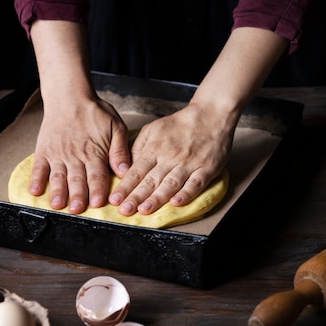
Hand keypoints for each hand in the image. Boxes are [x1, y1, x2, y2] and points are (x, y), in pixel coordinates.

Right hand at [29, 94, 130, 212]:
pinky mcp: (44, 151)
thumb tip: (125, 171)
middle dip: (77, 196)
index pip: (97, 175)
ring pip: (58, 176)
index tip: (97, 203)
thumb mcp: (116, 126)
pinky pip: (39, 167)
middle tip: (76, 210)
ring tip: (57, 205)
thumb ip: (120, 150)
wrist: (69, 96)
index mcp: (94, 152)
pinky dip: (36, 180)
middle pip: (77, 179)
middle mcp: (75, 156)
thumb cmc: (95, 112)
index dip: (97, 190)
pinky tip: (35, 191)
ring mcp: (58, 154)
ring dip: (58, 192)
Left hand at [108, 100, 234, 215]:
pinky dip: (186, 193)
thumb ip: (138, 147)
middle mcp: (170, 158)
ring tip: (144, 209)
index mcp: (155, 149)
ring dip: (157, 198)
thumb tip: (127, 166)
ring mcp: (188, 164)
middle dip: (136, 196)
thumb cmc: (180, 125)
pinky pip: (196, 183)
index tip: (114, 199)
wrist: (210, 115)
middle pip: (151, 180)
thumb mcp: (152, 129)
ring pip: (170, 184)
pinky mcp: (206, 169)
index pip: (137, 171)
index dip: (125, 186)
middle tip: (125, 209)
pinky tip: (176, 203)